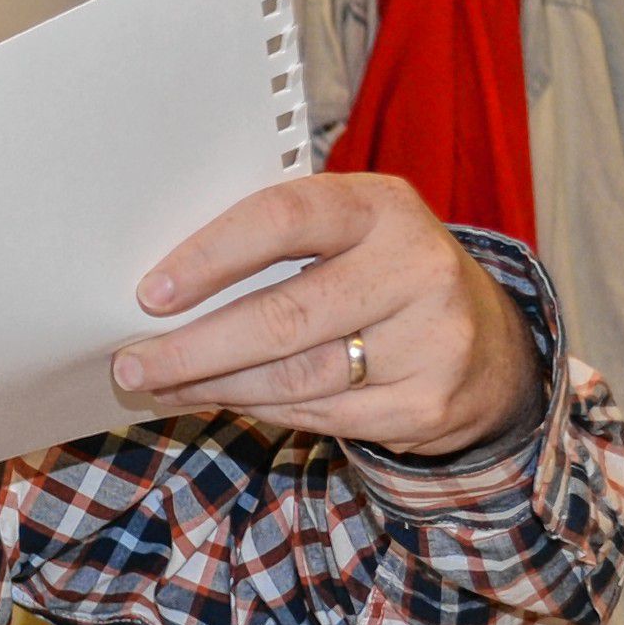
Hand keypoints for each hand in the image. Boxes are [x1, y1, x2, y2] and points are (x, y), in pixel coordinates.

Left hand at [111, 173, 541, 455]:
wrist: (490, 342)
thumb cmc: (383, 273)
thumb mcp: (349, 233)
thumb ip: (276, 243)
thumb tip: (164, 289)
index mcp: (382, 207)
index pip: (284, 218)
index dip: (210, 256)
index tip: (150, 294)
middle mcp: (416, 268)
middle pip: (283, 317)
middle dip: (193, 347)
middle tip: (133, 363)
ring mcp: (430, 341)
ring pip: (294, 377)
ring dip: (215, 386)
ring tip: (164, 384)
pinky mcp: (428, 404)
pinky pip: (319, 417)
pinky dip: (260, 411)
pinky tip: (224, 401)